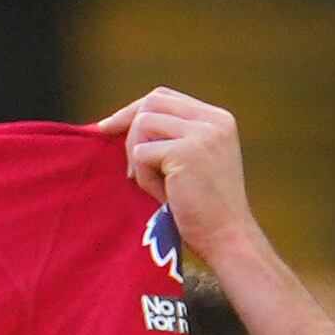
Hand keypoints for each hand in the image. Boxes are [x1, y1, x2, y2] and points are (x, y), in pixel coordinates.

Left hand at [94, 87, 259, 266]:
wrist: (226, 237)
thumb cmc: (201, 208)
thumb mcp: (190, 162)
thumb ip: (169, 138)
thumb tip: (119, 124)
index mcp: (217, 119)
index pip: (164, 97)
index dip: (133, 111)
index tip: (108, 128)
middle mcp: (213, 120)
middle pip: (152, 101)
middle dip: (128, 129)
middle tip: (127, 165)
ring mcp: (203, 133)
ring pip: (143, 124)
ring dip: (137, 157)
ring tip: (153, 185)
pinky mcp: (188, 152)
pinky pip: (141, 153)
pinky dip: (142, 176)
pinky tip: (161, 194)